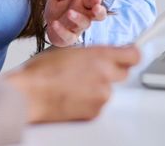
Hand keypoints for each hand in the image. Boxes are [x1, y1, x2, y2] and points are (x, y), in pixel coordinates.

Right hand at [5, 45, 139, 122]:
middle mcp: (106, 75)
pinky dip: (89, 101)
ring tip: (74, 85)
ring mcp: (101, 96)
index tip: (129, 54)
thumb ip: (92, 53)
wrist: (31, 94)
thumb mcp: (69, 50)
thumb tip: (102, 56)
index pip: (133, 55)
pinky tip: (72, 96)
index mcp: (100, 56)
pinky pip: (98, 104)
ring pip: (108, 90)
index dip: (131, 54)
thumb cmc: (42, 71)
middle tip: (93, 70)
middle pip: (123, 73)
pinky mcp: (95, 113)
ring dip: (97, 87)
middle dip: (112, 71)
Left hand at [44, 0, 106, 46]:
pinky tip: (54, 23)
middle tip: (96, 9)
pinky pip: (67, 35)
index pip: (94, 2)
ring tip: (69, 12)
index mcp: (85, 3)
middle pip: (98, 15)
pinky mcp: (69, 38)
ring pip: (83, 24)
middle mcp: (85, 16)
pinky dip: (61, 30)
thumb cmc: (58, 8)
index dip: (96, 0)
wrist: (49, 23)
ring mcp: (79, 28)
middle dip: (99, 12)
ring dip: (77, 18)